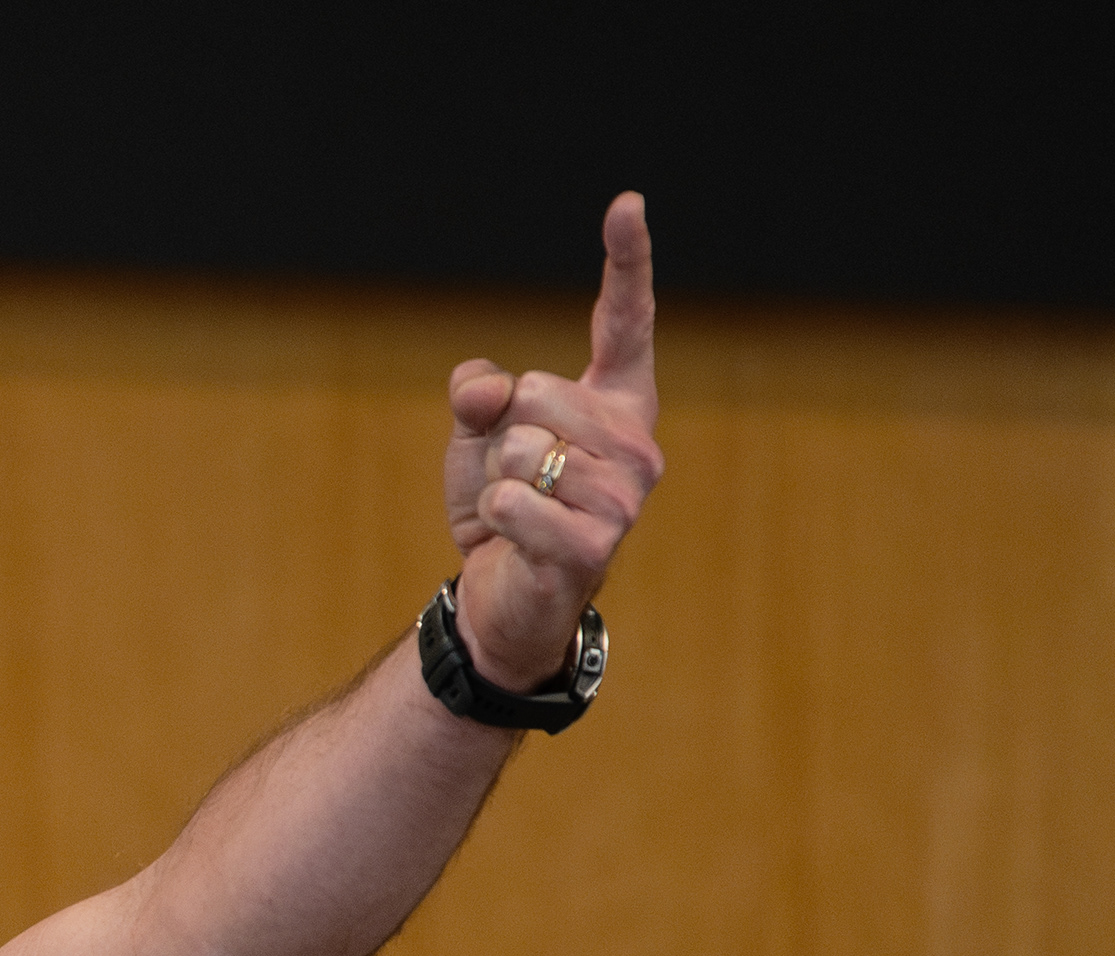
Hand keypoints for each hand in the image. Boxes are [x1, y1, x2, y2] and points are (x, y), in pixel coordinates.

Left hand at [442, 193, 662, 690]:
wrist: (502, 592)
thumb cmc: (503, 503)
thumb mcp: (478, 433)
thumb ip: (478, 392)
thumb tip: (487, 388)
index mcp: (617, 401)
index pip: (625, 320)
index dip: (626, 260)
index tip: (626, 203)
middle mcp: (636, 443)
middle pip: (539, 390)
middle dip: (503, 432)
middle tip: (517, 476)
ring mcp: (623, 498)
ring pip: (522, 446)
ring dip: (497, 479)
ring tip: (519, 511)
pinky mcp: (594, 545)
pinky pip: (512, 498)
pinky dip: (493, 515)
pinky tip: (512, 539)